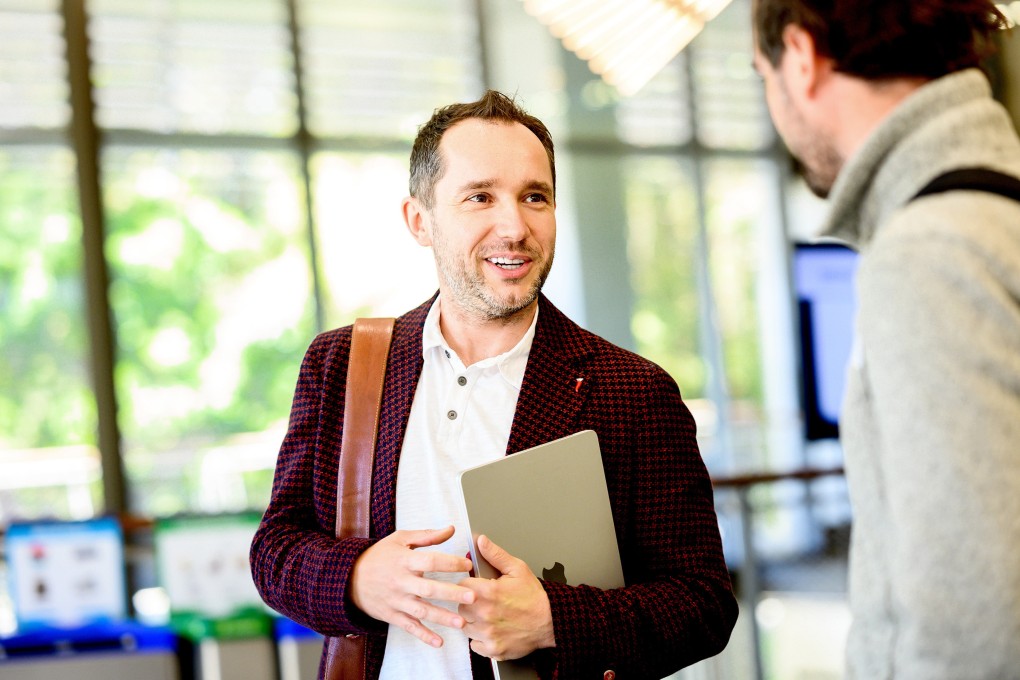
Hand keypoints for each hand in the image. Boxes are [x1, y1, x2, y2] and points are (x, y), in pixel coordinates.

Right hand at [349, 525, 475, 647]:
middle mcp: (401, 582)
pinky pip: (409, 627)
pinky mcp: (392, 615)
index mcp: (404, 560)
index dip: (449, 563)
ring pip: (421, 611)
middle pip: (429, 588)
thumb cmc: (379, 556)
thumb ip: (427, 536)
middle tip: (473, 597)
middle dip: (451, 594)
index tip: (468, 566)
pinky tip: (439, 642)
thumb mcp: (400, 540)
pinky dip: (423, 636)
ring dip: (442, 618)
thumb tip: (451, 529)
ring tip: (462, 622)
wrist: (349, 578)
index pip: (430, 561)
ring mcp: (396, 601)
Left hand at [458, 535, 555, 659]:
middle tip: (483, 601)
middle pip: (460, 606)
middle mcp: (485, 614)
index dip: (469, 585)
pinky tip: (490, 630)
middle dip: (469, 602)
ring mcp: (488, 634)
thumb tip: (481, 541)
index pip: (461, 586)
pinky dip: (479, 639)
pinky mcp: (492, 649)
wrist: (550, 622)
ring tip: (488, 615)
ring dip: (473, 621)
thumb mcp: (517, 569)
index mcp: (489, 592)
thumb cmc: (534, 597)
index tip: (477, 587)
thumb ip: (496, 555)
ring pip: (465, 626)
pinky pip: (474, 644)